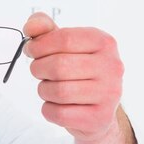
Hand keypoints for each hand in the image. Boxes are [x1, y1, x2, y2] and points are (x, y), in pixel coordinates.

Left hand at [23, 12, 124, 142]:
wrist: (97, 109)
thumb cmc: (77, 72)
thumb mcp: (64, 46)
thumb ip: (45, 30)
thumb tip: (31, 26)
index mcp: (104, 42)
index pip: (64, 38)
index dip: (40, 45)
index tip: (31, 50)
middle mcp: (112, 66)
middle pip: (59, 66)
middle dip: (38, 68)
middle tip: (38, 71)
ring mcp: (109, 93)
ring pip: (59, 91)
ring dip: (43, 90)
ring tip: (48, 88)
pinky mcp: (100, 117)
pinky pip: (60, 114)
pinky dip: (48, 110)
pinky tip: (55, 105)